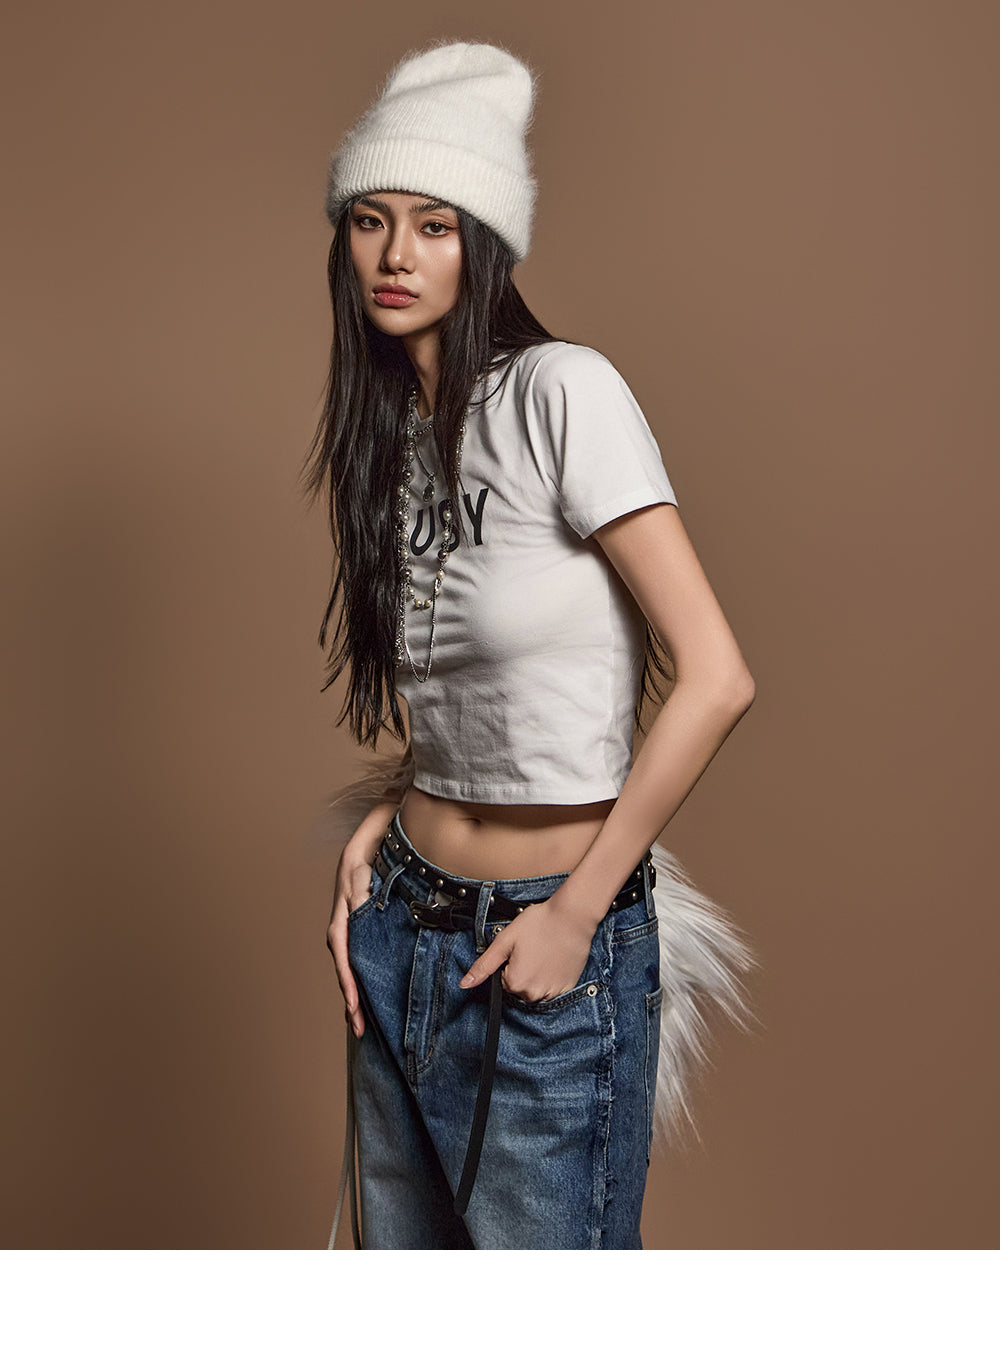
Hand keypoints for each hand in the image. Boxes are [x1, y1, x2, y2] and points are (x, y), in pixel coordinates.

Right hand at [326, 843, 377, 1038]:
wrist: (358, 857)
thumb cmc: (360, 869)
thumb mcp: (360, 882)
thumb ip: (360, 902)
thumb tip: (361, 917)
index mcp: (340, 929)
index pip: (344, 964)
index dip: (349, 987)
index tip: (354, 1007)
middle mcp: (341, 938)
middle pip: (345, 976)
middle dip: (351, 1005)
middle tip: (359, 1031)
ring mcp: (347, 940)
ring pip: (350, 975)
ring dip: (354, 1000)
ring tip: (360, 1026)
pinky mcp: (356, 939)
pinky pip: (356, 967)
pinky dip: (359, 986)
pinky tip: (364, 1001)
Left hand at [459, 888, 598, 1002]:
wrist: (572, 917)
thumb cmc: (539, 923)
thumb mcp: (504, 941)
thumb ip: (483, 966)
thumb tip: (464, 984)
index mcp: (515, 983)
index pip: (503, 981)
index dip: (509, 963)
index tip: (519, 950)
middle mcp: (533, 994)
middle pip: (519, 987)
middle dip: (522, 971)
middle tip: (531, 949)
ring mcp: (553, 992)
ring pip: (536, 989)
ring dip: (537, 975)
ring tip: (543, 952)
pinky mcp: (568, 988)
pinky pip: (553, 989)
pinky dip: (552, 977)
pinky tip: (554, 960)